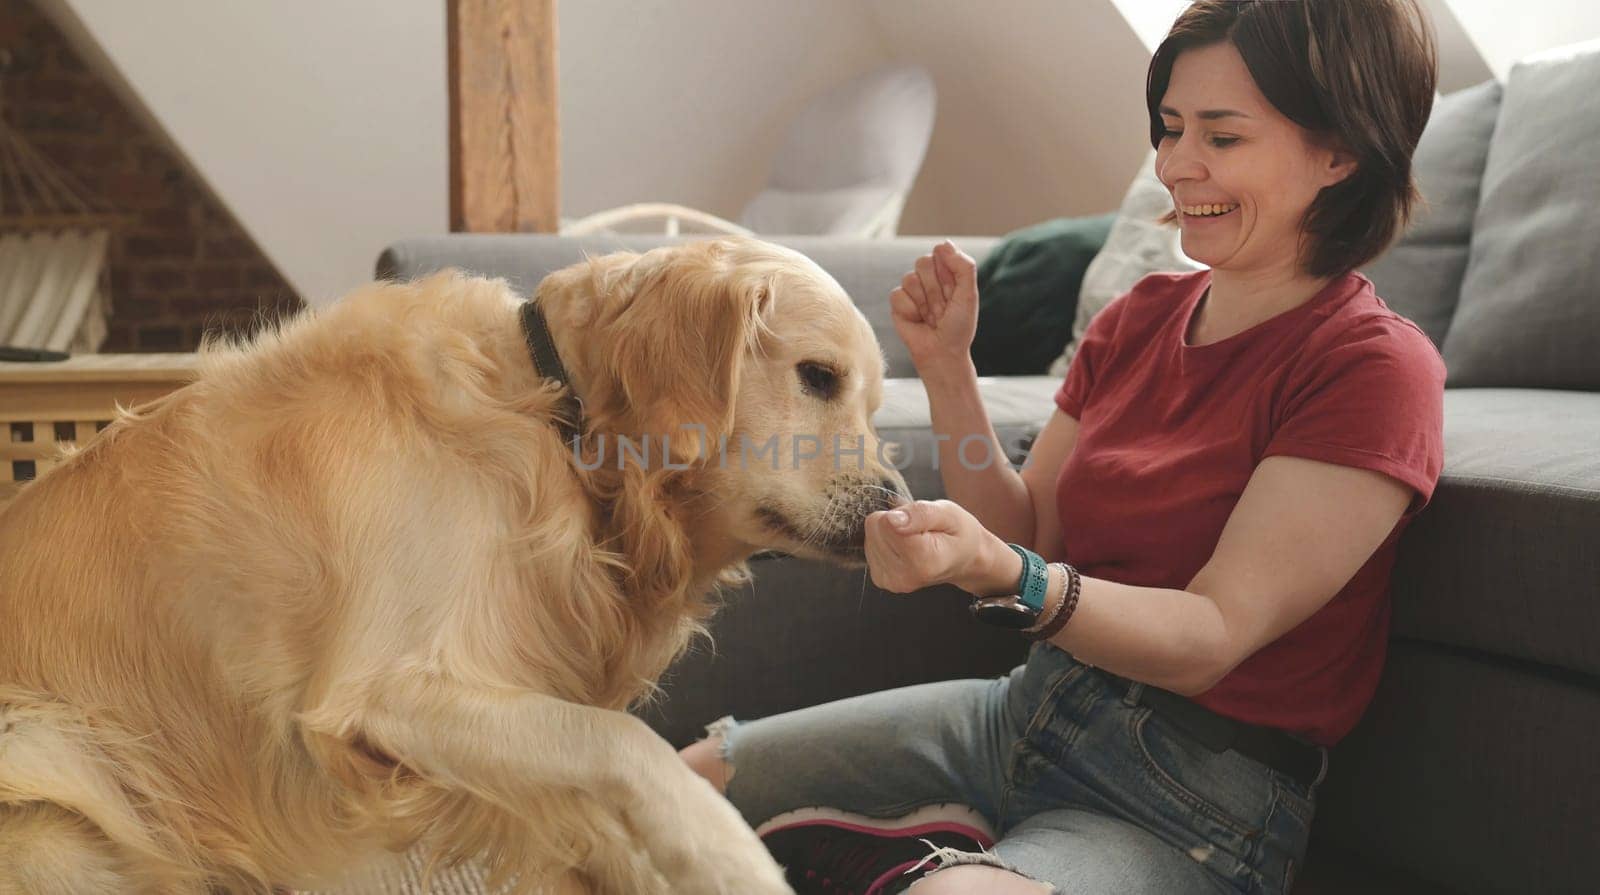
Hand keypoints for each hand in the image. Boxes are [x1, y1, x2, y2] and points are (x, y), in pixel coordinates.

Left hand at [864, 499, 1010, 595]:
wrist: (963, 560)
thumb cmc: (958, 534)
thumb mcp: (948, 514)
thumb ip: (921, 514)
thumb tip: (891, 519)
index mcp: (923, 562)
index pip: (886, 522)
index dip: (904, 513)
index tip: (924, 522)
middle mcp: (904, 577)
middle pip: (874, 527)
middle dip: (895, 521)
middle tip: (921, 530)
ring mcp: (890, 581)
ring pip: (870, 535)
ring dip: (890, 532)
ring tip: (916, 539)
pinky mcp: (881, 579)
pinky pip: (869, 546)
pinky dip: (886, 542)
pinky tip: (906, 548)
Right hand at [889, 241, 979, 371]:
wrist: (942, 353)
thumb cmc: (958, 326)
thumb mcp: (969, 294)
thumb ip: (963, 266)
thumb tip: (943, 243)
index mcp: (948, 272)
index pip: (940, 252)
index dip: (946, 272)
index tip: (954, 292)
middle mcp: (929, 278)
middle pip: (922, 262)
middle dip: (935, 288)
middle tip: (942, 307)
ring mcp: (913, 290)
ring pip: (909, 278)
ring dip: (924, 302)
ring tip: (931, 317)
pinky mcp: (898, 303)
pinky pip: (897, 294)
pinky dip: (910, 310)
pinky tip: (917, 321)